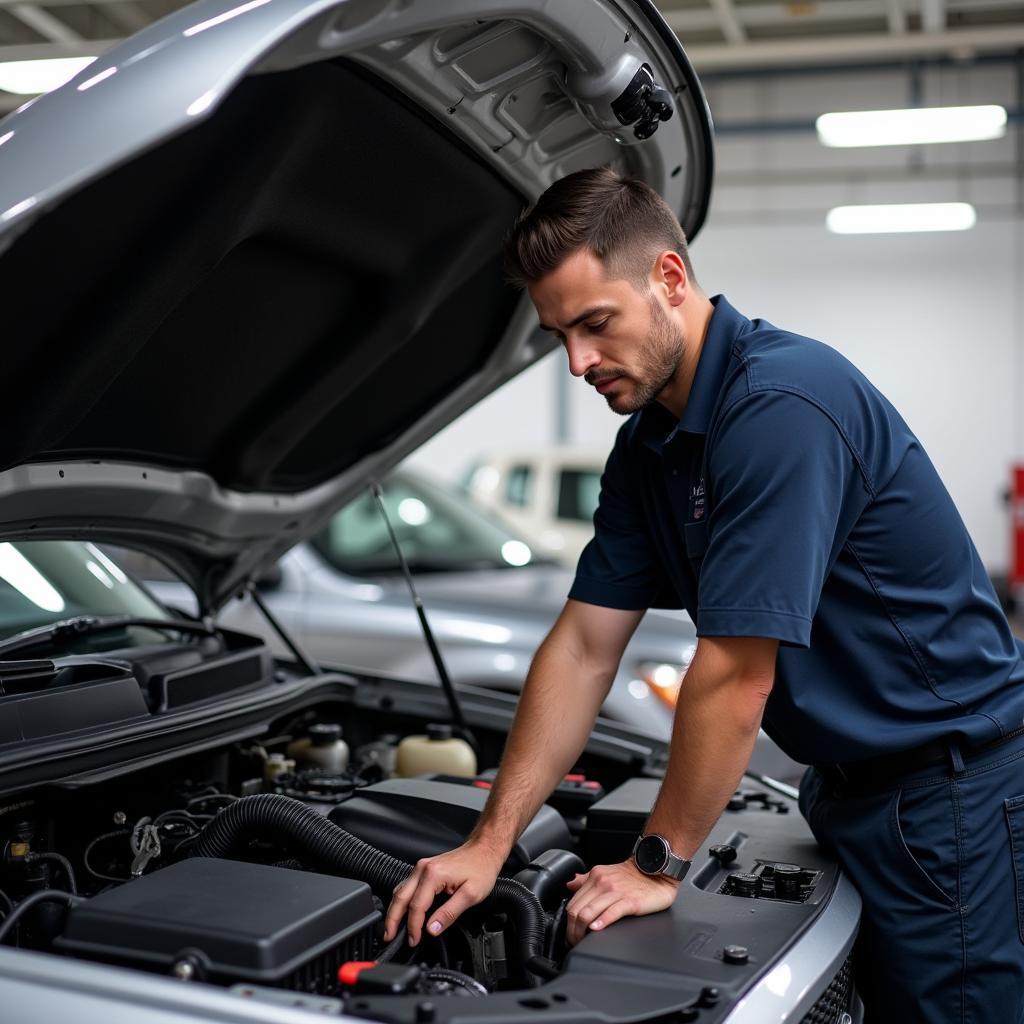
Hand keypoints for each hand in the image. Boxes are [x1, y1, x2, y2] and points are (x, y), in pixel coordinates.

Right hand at [383, 842, 503, 946]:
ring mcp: (422, 867)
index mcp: (433, 874)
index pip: (416, 907)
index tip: (414, 940)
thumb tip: (432, 929)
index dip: (413, 927)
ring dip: (394, 911)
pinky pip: (406, 886)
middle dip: (392, 920)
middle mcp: (423, 868)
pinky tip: (402, 911)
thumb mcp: (470, 895)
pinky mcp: (424, 869)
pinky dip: (401, 901)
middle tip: (389, 937)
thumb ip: (449, 914)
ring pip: (400, 891)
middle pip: (400, 897)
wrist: (484, 850)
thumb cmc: (480, 868)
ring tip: (392, 928)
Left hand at [565, 860, 678, 945]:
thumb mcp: (606, 873)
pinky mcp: (630, 901)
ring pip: (588, 913)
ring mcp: (615, 892)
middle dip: (571, 930)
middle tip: (572, 941)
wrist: (657, 871)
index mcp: (595, 876)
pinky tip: (596, 930)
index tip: (569, 933)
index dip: (567, 921)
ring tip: (581, 941)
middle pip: (576, 909)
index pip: (572, 901)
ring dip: (580, 932)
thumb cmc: (633, 875)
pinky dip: (600, 923)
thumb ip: (587, 880)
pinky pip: (610, 913)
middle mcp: (602, 882)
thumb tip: (571, 884)